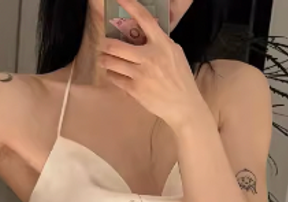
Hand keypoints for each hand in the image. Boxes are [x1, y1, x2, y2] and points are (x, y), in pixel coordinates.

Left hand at [99, 0, 210, 131]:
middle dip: (106, 45)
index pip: (145, 19)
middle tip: (104, 45)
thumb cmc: (181, 79)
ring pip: (112, 62)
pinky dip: (112, 75)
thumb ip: (161, 43)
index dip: (130, 6)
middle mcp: (150, 57)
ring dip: (105, 60)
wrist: (184, 106)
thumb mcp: (175, 54)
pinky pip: (115, 78)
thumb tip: (145, 33)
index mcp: (163, 45)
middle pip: (116, 45)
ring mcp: (141, 74)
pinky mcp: (135, 90)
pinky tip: (114, 74)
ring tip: (104, 60)